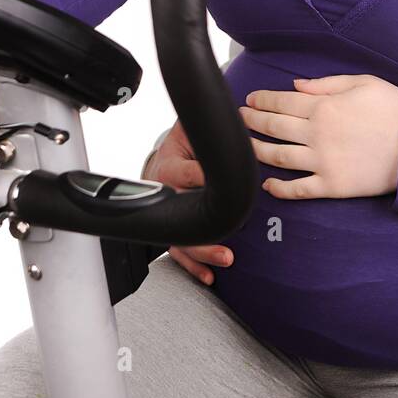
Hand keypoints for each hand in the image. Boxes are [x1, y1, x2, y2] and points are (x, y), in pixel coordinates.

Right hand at [145, 119, 233, 285]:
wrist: (162, 162)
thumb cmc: (180, 146)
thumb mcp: (188, 131)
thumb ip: (207, 130)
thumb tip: (236, 123)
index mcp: (171, 168)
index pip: (190, 175)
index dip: (206, 180)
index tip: (231, 185)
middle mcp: (167, 196)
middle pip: (185, 216)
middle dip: (207, 231)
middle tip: (231, 235)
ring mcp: (169, 217)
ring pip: (182, 240)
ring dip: (203, 253)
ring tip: (226, 258)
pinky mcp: (172, 231)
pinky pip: (180, 252)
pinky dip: (194, 266)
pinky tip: (208, 275)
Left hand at [239, 73, 397, 199]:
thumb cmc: (396, 110)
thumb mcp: (364, 83)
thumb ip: (326, 84)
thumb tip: (296, 85)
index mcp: (323, 107)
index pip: (282, 102)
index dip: (262, 100)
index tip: (250, 99)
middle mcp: (317, 134)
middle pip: (274, 127)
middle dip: (251, 121)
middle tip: (239, 118)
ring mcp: (322, 162)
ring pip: (279, 157)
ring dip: (257, 150)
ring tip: (243, 147)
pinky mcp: (332, 186)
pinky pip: (299, 189)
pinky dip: (280, 189)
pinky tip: (268, 184)